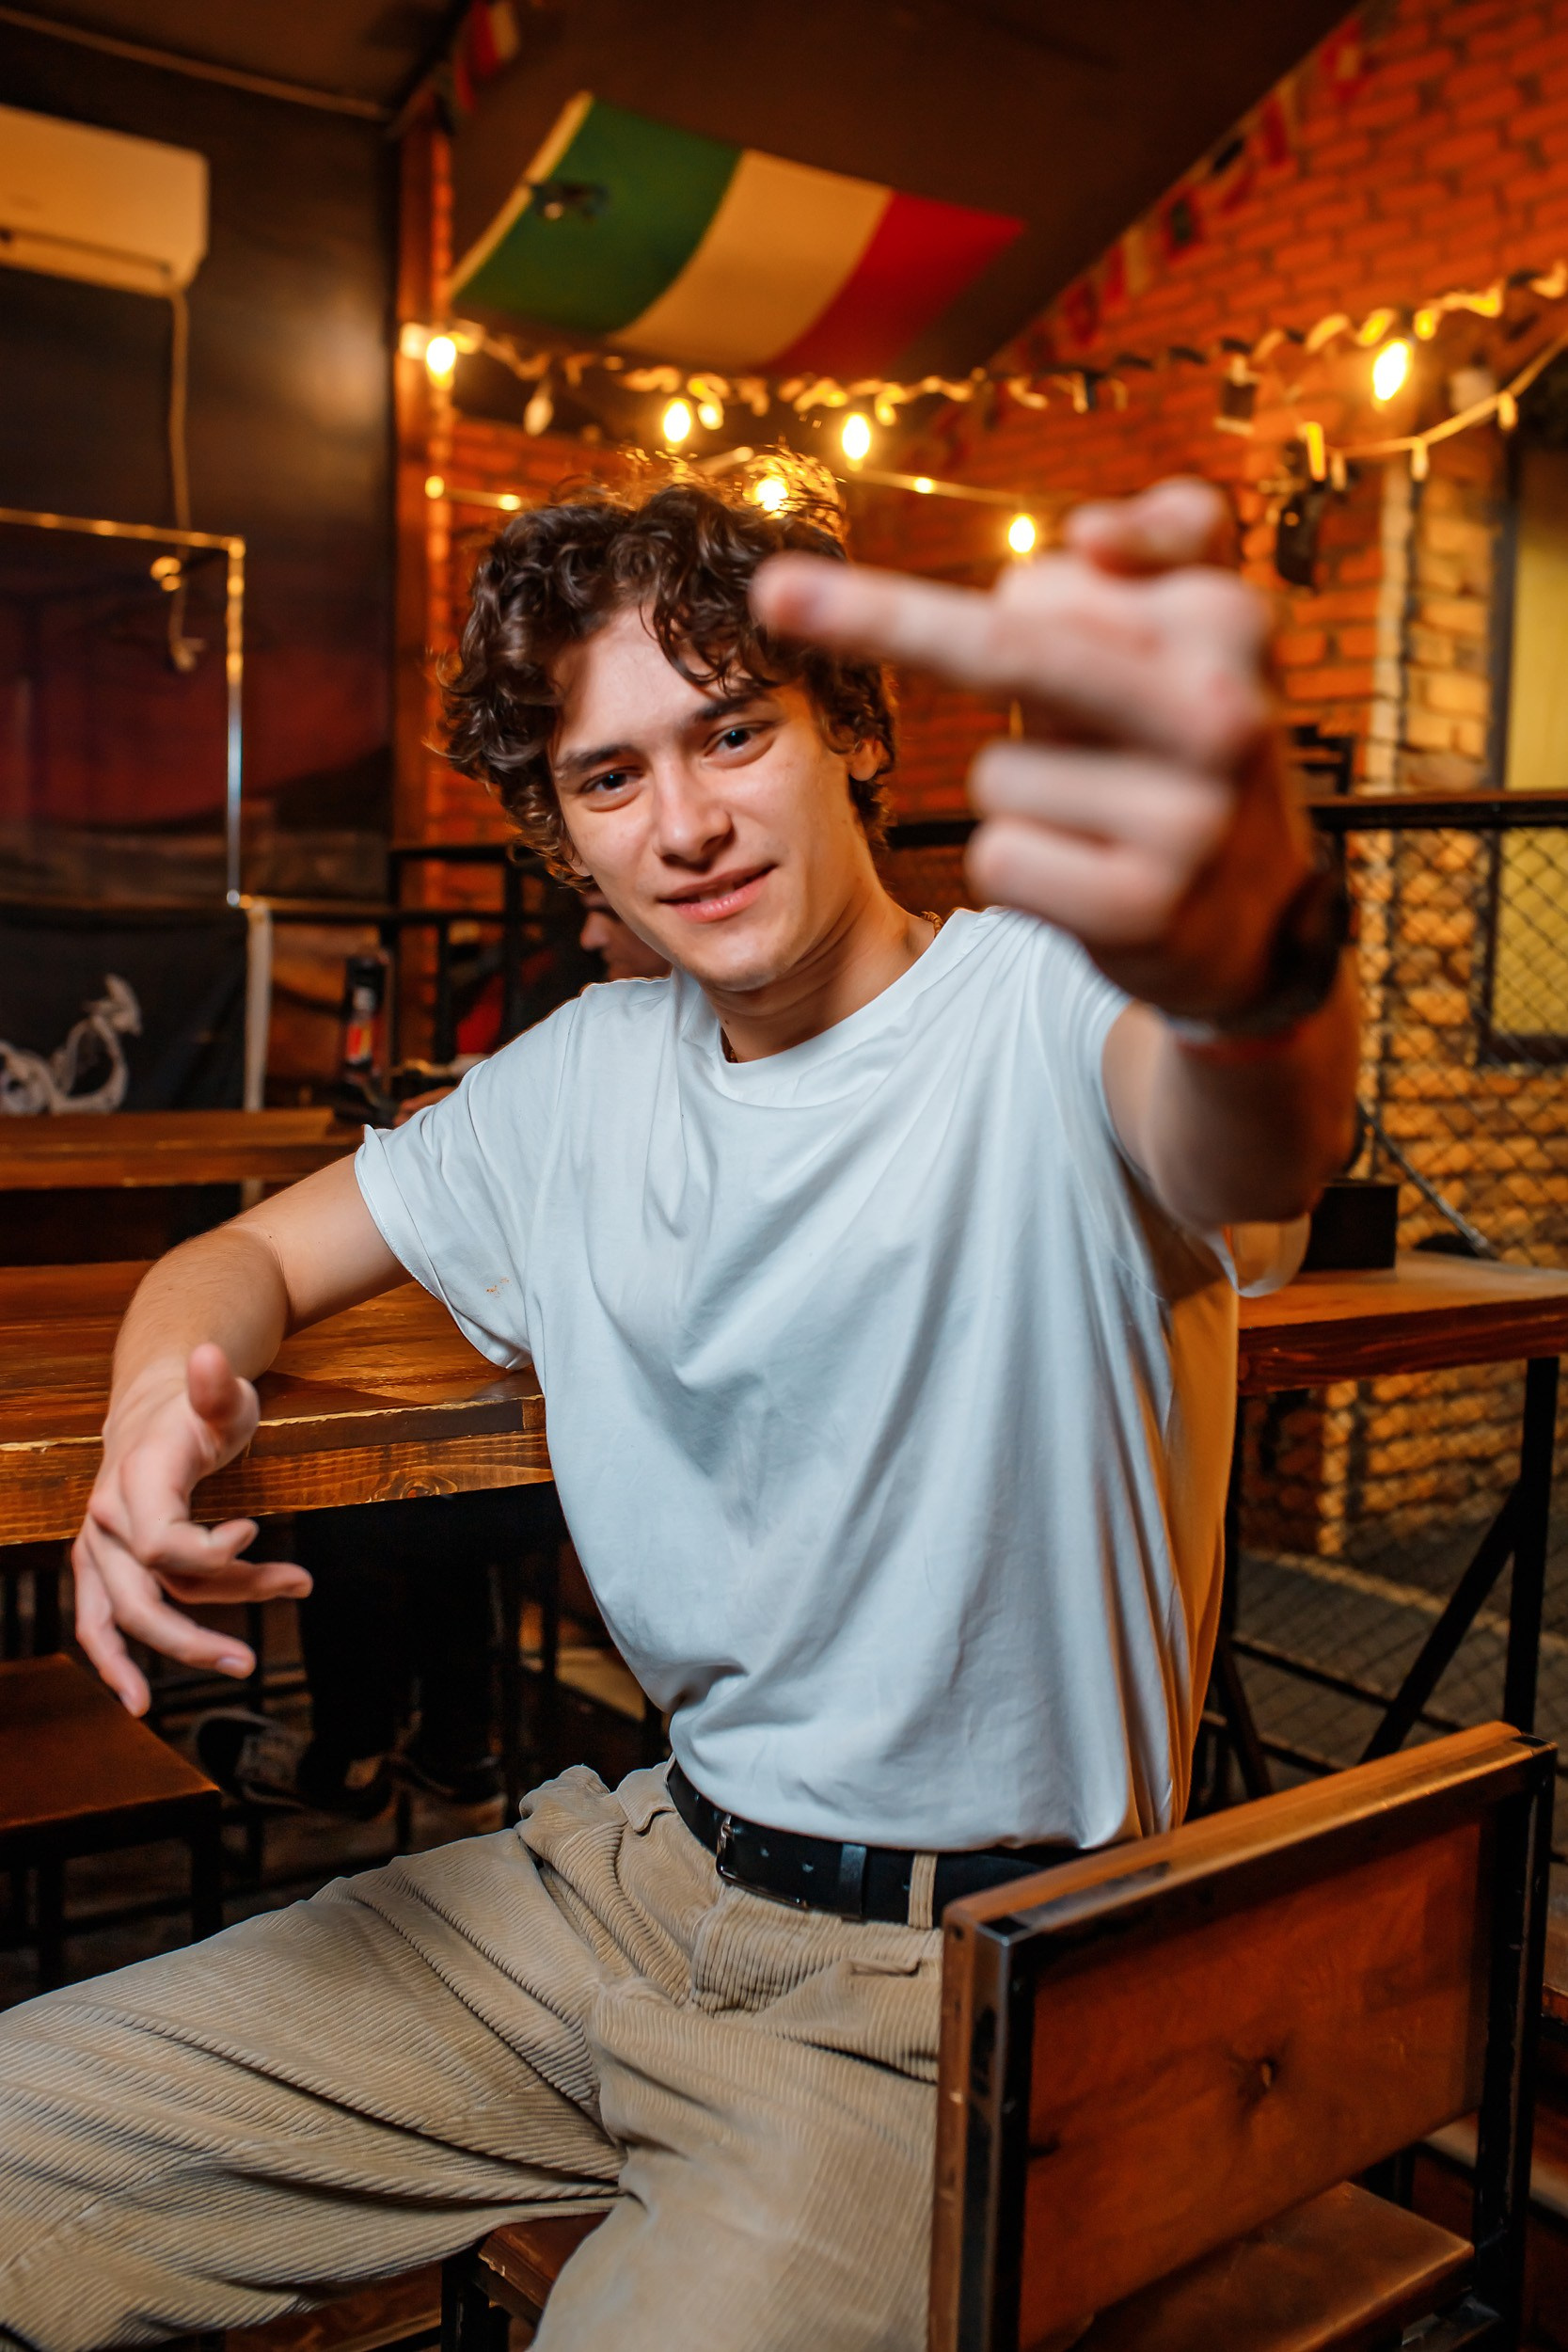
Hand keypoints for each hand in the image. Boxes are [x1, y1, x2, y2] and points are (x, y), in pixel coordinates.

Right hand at [73, 1342, 310, 1713]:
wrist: (152, 1412)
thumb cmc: (196, 1411)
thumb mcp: (222, 1399)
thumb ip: (217, 1389)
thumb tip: (209, 1354)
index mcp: (135, 1481)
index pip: (163, 1542)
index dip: (211, 1554)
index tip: (255, 1533)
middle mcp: (106, 1519)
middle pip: (144, 1593)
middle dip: (197, 1631)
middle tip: (253, 1659)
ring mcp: (99, 1548)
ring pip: (130, 1612)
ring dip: (180, 1645)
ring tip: (239, 1668)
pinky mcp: (103, 1568)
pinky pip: (100, 1622)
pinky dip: (115, 1661)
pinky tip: (139, 1699)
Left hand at [752, 479, 1312, 1021]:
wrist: (1254, 925)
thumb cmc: (1184, 751)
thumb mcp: (1206, 634)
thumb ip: (1173, 538)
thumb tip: (1094, 531)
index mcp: (1227, 626)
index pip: (1051, 584)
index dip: (944, 598)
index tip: (814, 580)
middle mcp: (1222, 713)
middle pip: (1007, 650)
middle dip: (879, 616)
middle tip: (774, 592)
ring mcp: (1188, 820)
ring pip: (995, 777)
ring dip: (1021, 798)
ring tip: (1099, 817)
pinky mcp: (1145, 910)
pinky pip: (999, 859)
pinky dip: (1021, 871)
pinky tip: (1091, 881)